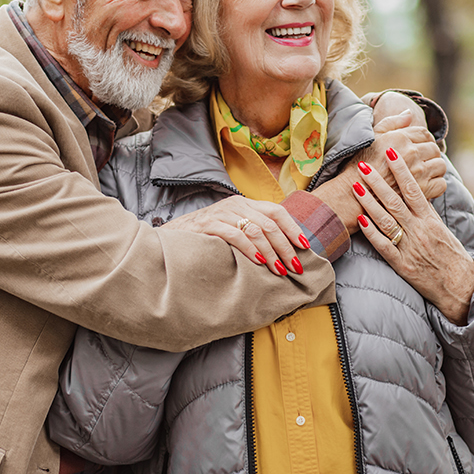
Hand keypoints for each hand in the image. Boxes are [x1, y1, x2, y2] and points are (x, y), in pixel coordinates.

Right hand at [160, 196, 307, 275]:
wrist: (169, 237)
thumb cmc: (205, 238)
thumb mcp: (232, 229)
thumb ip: (252, 233)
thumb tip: (283, 252)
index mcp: (244, 204)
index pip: (276, 211)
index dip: (293, 228)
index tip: (304, 247)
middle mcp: (235, 205)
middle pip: (270, 223)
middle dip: (285, 246)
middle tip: (294, 266)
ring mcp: (221, 213)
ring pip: (256, 230)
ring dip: (271, 252)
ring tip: (279, 269)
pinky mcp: (208, 225)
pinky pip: (235, 236)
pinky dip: (250, 249)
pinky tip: (258, 262)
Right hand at [314, 92, 447, 234]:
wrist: (356, 192)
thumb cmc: (361, 162)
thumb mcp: (374, 136)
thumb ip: (393, 122)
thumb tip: (409, 113)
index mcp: (401, 138)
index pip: (425, 133)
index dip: (425, 139)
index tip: (420, 146)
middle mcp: (412, 153)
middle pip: (434, 149)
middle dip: (430, 154)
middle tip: (422, 161)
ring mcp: (418, 172)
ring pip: (440, 165)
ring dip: (435, 168)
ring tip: (425, 172)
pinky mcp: (421, 190)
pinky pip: (441, 184)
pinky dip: (437, 184)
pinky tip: (427, 184)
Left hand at [351, 147, 473, 323]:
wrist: (459, 285)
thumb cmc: (450, 255)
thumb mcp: (442, 229)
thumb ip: (426, 212)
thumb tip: (416, 193)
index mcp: (430, 219)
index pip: (414, 188)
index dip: (401, 170)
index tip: (391, 153)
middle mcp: (419, 229)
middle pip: (395, 201)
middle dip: (378, 181)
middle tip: (363, 164)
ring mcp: (410, 246)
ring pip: (386, 220)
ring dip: (369, 202)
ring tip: (356, 186)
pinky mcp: (402, 264)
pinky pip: (384, 246)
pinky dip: (372, 233)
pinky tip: (360, 220)